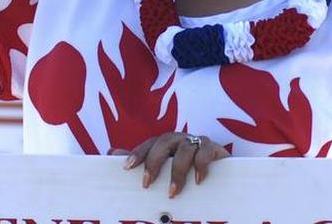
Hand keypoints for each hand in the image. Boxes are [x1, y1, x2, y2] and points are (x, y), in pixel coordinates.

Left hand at [115, 132, 229, 197]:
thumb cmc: (186, 170)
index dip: (138, 153)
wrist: (221, 173)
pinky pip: (206, 151)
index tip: (127, 168)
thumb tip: (111, 152)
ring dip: (177, 171)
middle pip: (164, 142)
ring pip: (184, 148)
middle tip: (147, 184)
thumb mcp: (163, 167)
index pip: (149, 144)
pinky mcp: (215, 148)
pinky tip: (197, 180)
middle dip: (154, 162)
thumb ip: (141, 160)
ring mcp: (198, 141)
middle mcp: (180, 139)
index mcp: (166, 143)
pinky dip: (201, 164)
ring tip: (172, 192)